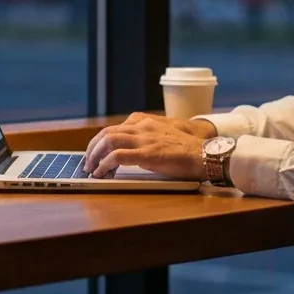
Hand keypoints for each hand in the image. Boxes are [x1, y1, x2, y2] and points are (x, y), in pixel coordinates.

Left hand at [82, 114, 207, 179]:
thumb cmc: (188, 149)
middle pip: (106, 132)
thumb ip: (147, 137)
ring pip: (108, 141)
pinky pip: (117, 156)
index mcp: (145, 121)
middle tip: (88, 162)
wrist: (205, 154)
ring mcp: (144, 139)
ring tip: (91, 169)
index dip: (100, 140)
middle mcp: (142, 126)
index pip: (115, 127)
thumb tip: (131, 150)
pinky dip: (104, 165)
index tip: (95, 151)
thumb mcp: (164, 135)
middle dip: (92, 147)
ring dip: (95, 155)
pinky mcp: (147, 153)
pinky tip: (101, 173)